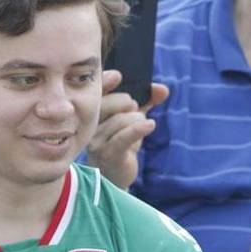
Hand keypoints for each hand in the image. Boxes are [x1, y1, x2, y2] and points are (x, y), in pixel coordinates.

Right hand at [88, 69, 168, 189]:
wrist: (117, 176)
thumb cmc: (121, 145)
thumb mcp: (133, 120)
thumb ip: (146, 102)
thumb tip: (161, 89)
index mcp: (91, 116)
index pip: (95, 94)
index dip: (104, 83)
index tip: (118, 76)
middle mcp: (89, 128)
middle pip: (110, 103)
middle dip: (128, 104)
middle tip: (133, 111)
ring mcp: (96, 142)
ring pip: (122, 119)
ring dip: (138, 121)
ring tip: (140, 129)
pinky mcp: (108, 154)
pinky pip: (125, 136)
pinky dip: (139, 129)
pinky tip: (149, 125)